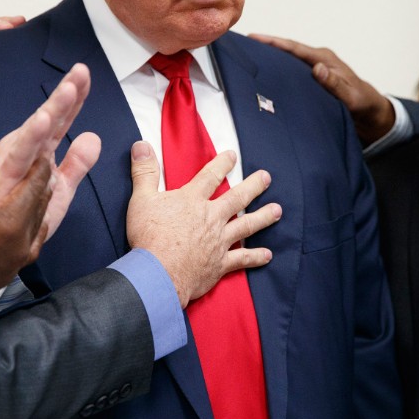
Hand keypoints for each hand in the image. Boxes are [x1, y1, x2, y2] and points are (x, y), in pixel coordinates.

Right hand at [0, 63, 100, 239]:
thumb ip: (76, 164)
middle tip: (80, 71)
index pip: (60, 121)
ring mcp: (11, 166)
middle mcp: (23, 153)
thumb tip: (93, 136)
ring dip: (49, 113)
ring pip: (32, 136)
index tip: (86, 73)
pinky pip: (18, 159)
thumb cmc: (19, 219)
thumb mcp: (59, 190)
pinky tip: (42, 121)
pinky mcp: (2, 181)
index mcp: (37, 151)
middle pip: (47, 120)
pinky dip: (30, 138)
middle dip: (63, 95)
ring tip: (66, 93)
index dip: (74, 98)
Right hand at [0, 160, 52, 324]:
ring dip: (39, 210)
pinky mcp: (8, 273)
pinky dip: (31, 231)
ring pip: (37, 230)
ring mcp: (17, 262)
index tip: (46, 155)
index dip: (41, 170)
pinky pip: (29, 247)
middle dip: (42, 187)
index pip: (34, 189)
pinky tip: (26, 224)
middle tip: (44, 170)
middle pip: (40, 209)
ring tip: (37, 194)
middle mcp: (22, 244)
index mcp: (11, 223)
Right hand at [126, 141, 281, 307]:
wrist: (159, 273)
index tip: (232, 155)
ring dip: (263, 217)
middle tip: (266, 177)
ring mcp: (218, 241)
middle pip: (236, 198)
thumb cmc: (148, 236)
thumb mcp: (140, 199)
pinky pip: (242, 259)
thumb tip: (141, 145)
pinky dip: (255, 257)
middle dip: (253, 186)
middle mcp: (210, 218)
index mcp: (192, 200)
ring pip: (246, 226)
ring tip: (277, 210)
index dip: (221, 164)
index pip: (209, 176)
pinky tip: (268, 255)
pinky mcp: (219, 264)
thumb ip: (144, 171)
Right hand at [248, 33, 393, 145]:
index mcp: (325, 59)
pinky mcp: (313, 79)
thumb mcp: (351, 97)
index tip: (254, 38)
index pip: (294, 48)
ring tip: (248, 58)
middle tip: (242, 45)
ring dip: (271, 58)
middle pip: (287, 50)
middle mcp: (318, 61)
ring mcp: (315, 69)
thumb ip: (335, 84)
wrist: (370, 112)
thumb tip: (317, 68)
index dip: (274, 42)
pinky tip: (266, 76)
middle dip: (266, 46)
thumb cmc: (362, 104)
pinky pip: (292, 72)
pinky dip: (279, 70)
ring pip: (288, 60)